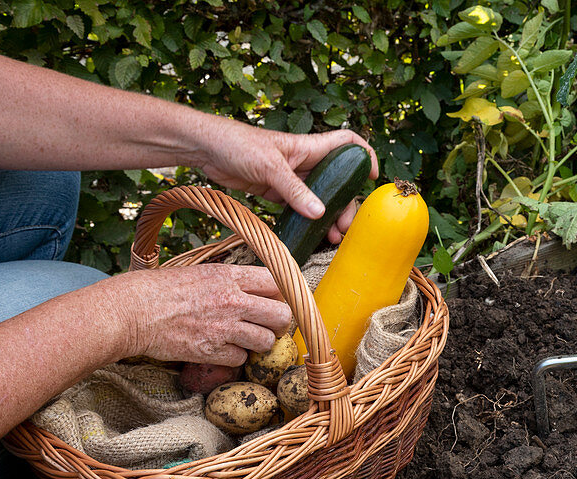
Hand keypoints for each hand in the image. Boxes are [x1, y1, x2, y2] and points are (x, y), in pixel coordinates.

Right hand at [112, 264, 292, 365]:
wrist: (131, 311)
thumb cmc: (159, 289)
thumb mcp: (199, 272)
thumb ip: (228, 280)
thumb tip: (252, 289)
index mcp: (229, 276)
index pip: (277, 282)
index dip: (281, 295)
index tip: (275, 301)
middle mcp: (232, 300)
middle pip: (281, 315)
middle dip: (279, 324)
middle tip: (268, 326)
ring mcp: (223, 327)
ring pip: (266, 341)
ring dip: (259, 344)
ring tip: (246, 341)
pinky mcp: (211, 350)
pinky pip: (240, 359)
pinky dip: (234, 358)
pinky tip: (222, 350)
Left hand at [196, 122, 378, 242]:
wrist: (204, 148)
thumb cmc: (236, 144)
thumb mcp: (269, 167)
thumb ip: (295, 191)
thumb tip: (320, 214)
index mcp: (308, 147)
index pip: (347, 142)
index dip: (363, 155)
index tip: (372, 177)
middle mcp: (303, 162)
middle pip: (336, 181)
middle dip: (346, 203)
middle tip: (345, 226)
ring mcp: (289, 178)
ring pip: (318, 197)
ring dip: (327, 217)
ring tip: (331, 238)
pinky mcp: (274, 191)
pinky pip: (297, 207)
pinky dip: (306, 221)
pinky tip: (310, 234)